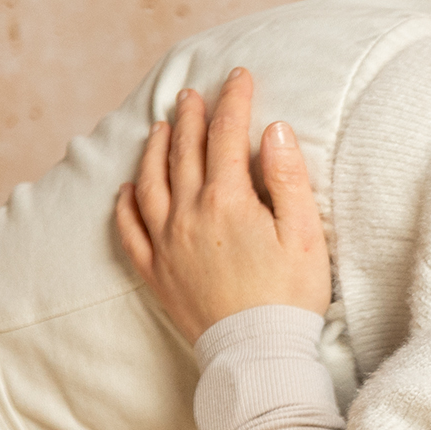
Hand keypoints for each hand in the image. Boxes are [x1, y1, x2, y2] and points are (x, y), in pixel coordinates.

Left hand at [115, 68, 329, 343]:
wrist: (257, 352)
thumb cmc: (291, 295)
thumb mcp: (305, 234)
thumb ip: (288, 179)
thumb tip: (273, 130)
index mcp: (228, 201)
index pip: (229, 137)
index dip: (234, 102)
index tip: (239, 77)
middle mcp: (189, 214)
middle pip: (186, 153)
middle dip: (193, 117)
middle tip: (193, 92)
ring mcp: (167, 243)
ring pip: (152, 182)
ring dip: (157, 150)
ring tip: (163, 127)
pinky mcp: (157, 272)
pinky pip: (130, 229)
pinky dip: (125, 203)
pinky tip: (126, 188)